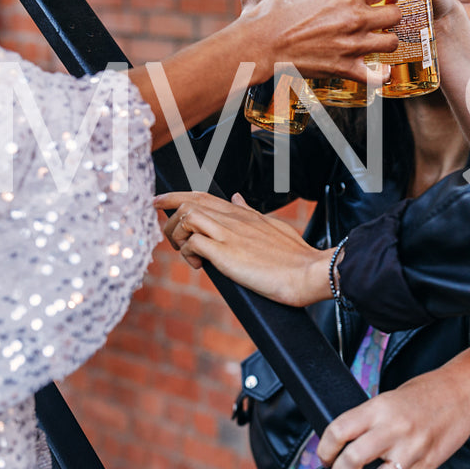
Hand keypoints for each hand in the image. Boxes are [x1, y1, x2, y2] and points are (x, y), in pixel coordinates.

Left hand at [155, 192, 330, 305]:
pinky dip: (188, 254)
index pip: (204, 196)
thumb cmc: (296, 257)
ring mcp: (229, 235)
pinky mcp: (226, 253)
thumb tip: (236, 198)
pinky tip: (199, 266)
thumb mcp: (273, 226)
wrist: (309, 273)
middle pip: (190, 202)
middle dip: (169, 212)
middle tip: (165, 231)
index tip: (160, 202)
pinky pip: (193, 244)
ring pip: (187, 217)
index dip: (178, 196)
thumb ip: (251, 213)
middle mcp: (234, 219)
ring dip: (177, 234)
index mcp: (244, 214)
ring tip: (186, 252)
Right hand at [242, 0, 401, 84]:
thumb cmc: (274, 13)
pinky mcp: (345, 68)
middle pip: (395, 15)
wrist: (261, 44)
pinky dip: (381, 75)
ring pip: (392, 43)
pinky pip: (377, 77)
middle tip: (384, 16)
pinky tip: (380, 71)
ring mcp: (353, 46)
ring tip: (379, 40)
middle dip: (392, 14)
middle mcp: (355, 19)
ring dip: (388, 40)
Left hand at [316, 368, 469, 468]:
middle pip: (353, 460)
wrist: (464, 392)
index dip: (325, 449)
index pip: (339, 431)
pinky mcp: (425, 466)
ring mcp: (411, 450)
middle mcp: (394, 429)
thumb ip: (369, 421)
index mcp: (380, 408)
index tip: (324, 458)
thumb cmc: (427, 392)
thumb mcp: (389, 398)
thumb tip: (345, 448)